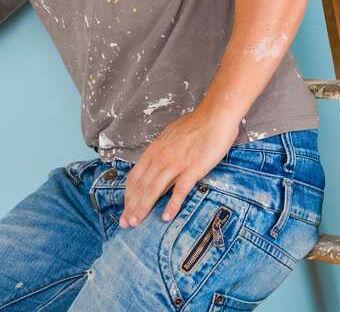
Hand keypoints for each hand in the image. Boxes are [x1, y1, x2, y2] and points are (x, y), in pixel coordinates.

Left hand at [119, 106, 238, 228]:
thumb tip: (154, 163)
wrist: (215, 117)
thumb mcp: (170, 137)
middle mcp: (161, 157)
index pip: (135, 176)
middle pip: (141, 185)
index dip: (128, 195)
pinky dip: (172, 205)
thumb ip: (161, 151)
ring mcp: (176, 163)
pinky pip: (180, 190)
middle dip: (131, 206)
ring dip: (144, 207)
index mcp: (154, 150)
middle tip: (125, 223)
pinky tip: (166, 217)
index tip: (124, 209)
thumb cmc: (195, 126)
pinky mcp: (193, 169)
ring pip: (154, 189)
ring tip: (136, 223)